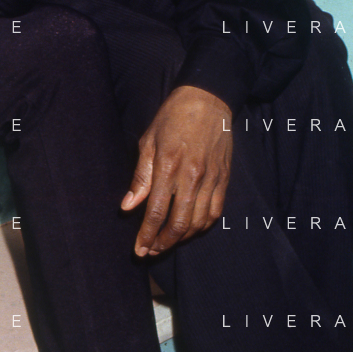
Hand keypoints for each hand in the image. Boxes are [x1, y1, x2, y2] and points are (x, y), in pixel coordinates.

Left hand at [121, 85, 232, 256]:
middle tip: (150, 252)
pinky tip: (191, 230)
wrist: (208, 99)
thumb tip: (127, 206)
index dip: (146, 235)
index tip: (139, 250)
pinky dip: (202, 226)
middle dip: (162, 243)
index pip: (155, 211)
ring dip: (182, 239)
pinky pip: (216, 212)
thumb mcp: (148, 141)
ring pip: (198, 222)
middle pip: (179, 223)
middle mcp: (191, 176)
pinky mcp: (224, 178)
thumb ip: (140, 177)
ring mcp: (211, 178)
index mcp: (168, 165)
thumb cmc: (172, 117)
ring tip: (167, 243)